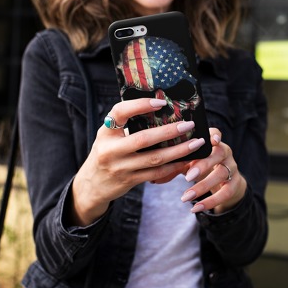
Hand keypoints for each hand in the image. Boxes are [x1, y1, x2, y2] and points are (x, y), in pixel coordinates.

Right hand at [69, 98, 203, 225]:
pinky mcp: (129, 181)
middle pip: (143, 139)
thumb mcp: (108, 135)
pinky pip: (156, 174)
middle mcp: (111, 149)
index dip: (140, 105)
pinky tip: (186, 160)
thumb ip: (126, 124)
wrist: (92, 184)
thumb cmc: (107, 152)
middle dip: (169, 131)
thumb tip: (160, 108)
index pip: (120, 112)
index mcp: (106, 132)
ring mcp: (120, 167)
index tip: (161, 102)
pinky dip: (173, 166)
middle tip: (189, 125)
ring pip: (154, 158)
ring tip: (195, 143)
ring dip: (178, 151)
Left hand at [180, 128, 246, 213]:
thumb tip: (154, 177)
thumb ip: (175, 165)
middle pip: (219, 154)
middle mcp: (225, 152)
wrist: (223, 182)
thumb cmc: (200, 166)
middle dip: (204, 164)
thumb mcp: (188, 162)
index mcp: (213, 143)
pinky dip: (210, 201)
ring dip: (202, 186)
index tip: (211, 140)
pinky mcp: (235, 184)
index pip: (215, 133)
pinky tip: (195, 208)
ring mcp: (232, 168)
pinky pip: (226, 193)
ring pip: (222, 174)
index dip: (214, 135)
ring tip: (185, 197)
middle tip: (187, 177)